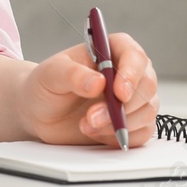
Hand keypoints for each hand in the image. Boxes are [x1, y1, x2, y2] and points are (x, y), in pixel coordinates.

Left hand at [14, 33, 158, 146]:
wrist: (40, 113)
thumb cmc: (46, 86)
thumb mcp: (50, 75)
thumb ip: (72, 75)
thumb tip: (98, 82)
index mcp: (110, 50)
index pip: (134, 55)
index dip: (131, 74)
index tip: (118, 92)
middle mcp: (126, 72)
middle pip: (147, 85)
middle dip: (121, 106)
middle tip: (92, 116)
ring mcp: (132, 99)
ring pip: (146, 111)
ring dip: (118, 123)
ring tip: (86, 124)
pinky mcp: (131, 123)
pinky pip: (142, 133)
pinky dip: (121, 136)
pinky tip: (96, 133)